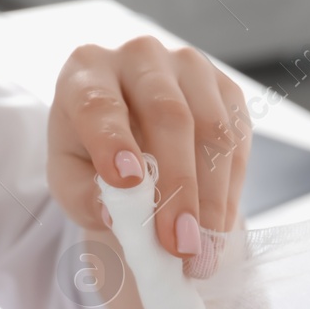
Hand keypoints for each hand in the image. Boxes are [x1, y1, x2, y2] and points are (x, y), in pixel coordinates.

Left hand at [49, 37, 251, 266]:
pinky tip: (216, 230)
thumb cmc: (92, 160)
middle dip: (177, 188)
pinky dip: (229, 192)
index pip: (99, 102)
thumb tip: (117, 216)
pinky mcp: (226, 91)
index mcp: (87, 71)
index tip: (128, 183)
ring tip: (202, 252)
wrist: (132, 142)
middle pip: (168, 115)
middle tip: (180, 245)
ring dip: (211, 200)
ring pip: (212, 131)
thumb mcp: (72, 183)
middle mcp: (140, 57)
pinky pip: (237, 142)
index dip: (113, 141)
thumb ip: (86, 197)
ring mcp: (190, 68)